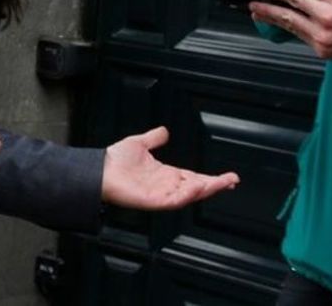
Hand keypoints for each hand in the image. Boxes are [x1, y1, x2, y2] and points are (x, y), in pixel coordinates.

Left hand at [101, 127, 238, 209]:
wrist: (99, 168)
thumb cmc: (114, 160)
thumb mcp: (139, 144)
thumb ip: (153, 138)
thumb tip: (164, 131)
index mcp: (165, 174)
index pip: (194, 177)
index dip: (211, 178)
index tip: (228, 177)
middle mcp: (166, 185)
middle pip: (196, 187)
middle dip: (215, 185)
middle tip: (232, 181)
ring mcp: (160, 194)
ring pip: (188, 194)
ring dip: (204, 189)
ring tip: (219, 183)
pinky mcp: (152, 200)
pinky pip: (173, 200)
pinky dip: (186, 194)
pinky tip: (196, 186)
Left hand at [250, 0, 331, 57]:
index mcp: (327, 13)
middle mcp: (320, 30)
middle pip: (287, 18)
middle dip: (267, 11)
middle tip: (253, 5)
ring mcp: (319, 43)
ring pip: (291, 29)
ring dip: (274, 21)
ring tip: (259, 14)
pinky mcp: (321, 51)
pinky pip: (302, 37)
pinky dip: (292, 29)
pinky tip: (282, 23)